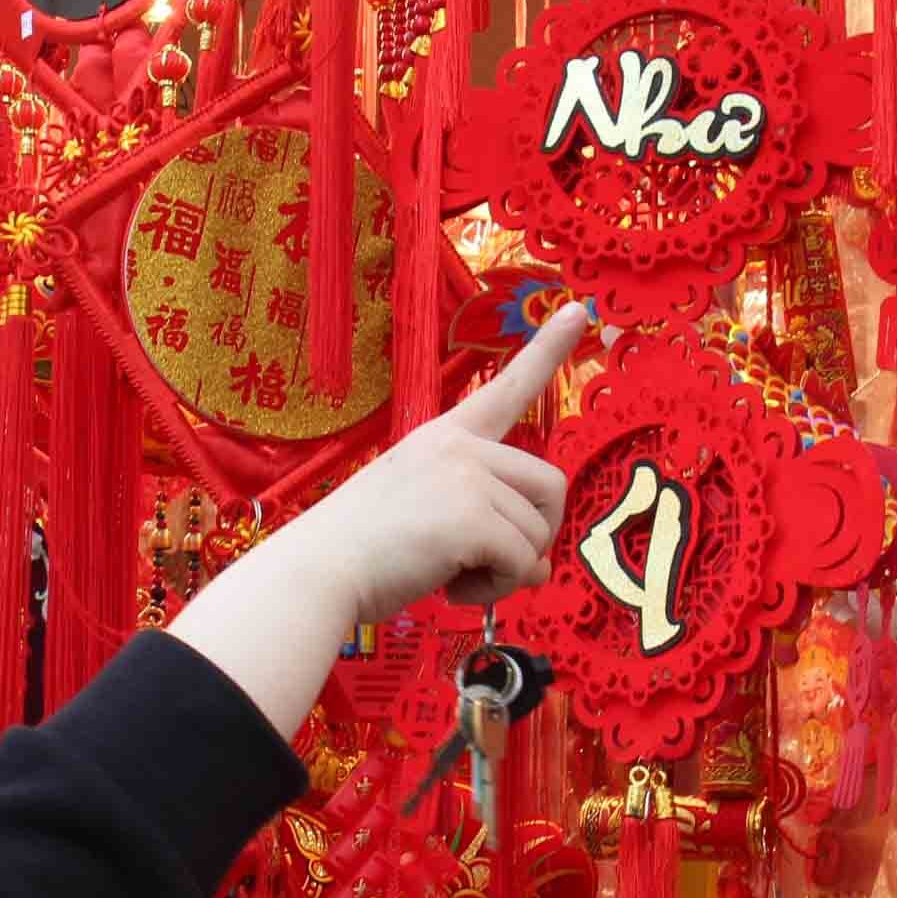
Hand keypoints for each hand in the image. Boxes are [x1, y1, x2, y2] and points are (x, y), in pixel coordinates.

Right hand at [272, 302, 590, 622]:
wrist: (318, 571)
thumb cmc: (362, 550)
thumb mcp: (426, 514)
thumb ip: (483, 522)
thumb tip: (538, 565)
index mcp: (445, 435)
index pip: (506, 388)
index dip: (547, 350)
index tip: (578, 309)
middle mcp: (461, 446)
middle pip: (551, 485)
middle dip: (536, 534)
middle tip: (492, 564)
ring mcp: (467, 477)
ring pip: (538, 532)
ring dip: (509, 571)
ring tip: (456, 577)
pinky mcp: (471, 519)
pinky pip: (520, 562)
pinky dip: (498, 588)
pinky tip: (452, 589)